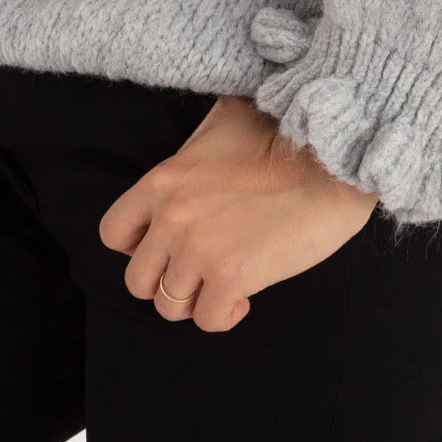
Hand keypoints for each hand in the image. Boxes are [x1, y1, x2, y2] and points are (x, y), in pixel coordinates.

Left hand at [97, 93, 379, 332]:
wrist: (328, 161)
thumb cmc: (282, 136)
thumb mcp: (221, 122)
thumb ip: (193, 149)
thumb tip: (198, 153)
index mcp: (161, 182)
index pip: (113, 233)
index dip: (138, 247)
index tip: (167, 247)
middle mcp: (170, 218)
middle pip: (138, 280)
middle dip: (168, 281)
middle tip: (200, 271)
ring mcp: (198, 250)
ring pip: (169, 307)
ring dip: (196, 300)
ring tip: (224, 283)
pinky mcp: (232, 278)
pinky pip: (207, 320)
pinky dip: (224, 315)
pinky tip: (245, 296)